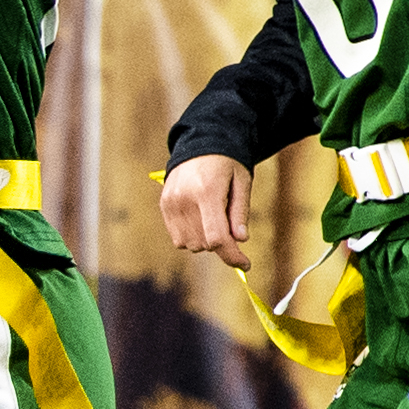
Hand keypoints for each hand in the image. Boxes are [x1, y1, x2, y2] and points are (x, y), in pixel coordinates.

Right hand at [160, 153, 255, 268]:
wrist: (199, 144)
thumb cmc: (226, 163)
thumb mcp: (242, 182)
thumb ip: (240, 212)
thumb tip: (240, 240)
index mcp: (207, 192)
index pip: (217, 237)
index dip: (232, 255)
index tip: (245, 264)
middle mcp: (184, 200)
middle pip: (204, 244)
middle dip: (222, 244)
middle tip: (231, 228)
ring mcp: (171, 204)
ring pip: (191, 245)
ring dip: (206, 241)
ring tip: (214, 219)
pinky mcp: (164, 207)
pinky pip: (178, 239)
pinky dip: (192, 237)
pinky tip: (200, 220)